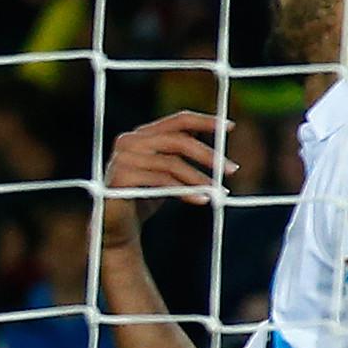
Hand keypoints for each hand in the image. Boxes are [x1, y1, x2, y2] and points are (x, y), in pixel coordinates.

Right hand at [99, 113, 233, 250]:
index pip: (178, 120)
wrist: (116, 228)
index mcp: (141, 134)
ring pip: (172, 163)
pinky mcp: (120, 178)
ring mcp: (122, 159)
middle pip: (178, 141)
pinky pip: (161, 181)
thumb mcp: (165, 171)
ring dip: (199, 179)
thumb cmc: (143, 198)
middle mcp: (129, 141)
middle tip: (232, 169)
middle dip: (208, 155)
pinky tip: (201, 200)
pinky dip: (185, 191)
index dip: (205, 121)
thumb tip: (209, 133)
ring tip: (217, 192)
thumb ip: (179, 152)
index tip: (230, 127)